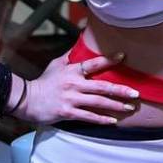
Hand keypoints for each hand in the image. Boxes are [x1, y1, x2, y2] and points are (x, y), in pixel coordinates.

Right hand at [14, 50, 139, 124]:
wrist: (27, 99)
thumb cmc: (44, 82)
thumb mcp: (56, 64)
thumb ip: (71, 55)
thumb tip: (82, 41)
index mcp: (72, 71)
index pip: (93, 63)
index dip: (108, 59)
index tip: (123, 57)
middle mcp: (74, 84)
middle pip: (102, 86)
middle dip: (120, 90)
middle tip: (135, 93)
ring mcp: (71, 99)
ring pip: (98, 103)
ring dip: (116, 105)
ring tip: (129, 107)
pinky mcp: (68, 112)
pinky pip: (89, 117)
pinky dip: (102, 119)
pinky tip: (113, 121)